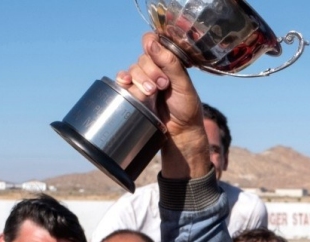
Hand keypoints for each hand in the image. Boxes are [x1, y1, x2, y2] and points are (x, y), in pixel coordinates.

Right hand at [116, 33, 211, 178]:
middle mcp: (155, 68)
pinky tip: (125, 83)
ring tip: (151, 93)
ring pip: (133, 70)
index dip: (151, 46)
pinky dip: (122, 80)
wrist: (180, 132)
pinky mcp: (134, 92)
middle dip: (151, 71)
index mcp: (169, 61)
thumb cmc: (186, 108)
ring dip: (140, 80)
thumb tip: (152, 42)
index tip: (155, 54)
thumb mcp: (183, 85)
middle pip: (142, 59)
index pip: (153, 42)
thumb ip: (170, 63)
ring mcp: (144, 80)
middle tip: (163, 85)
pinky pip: (123, 81)